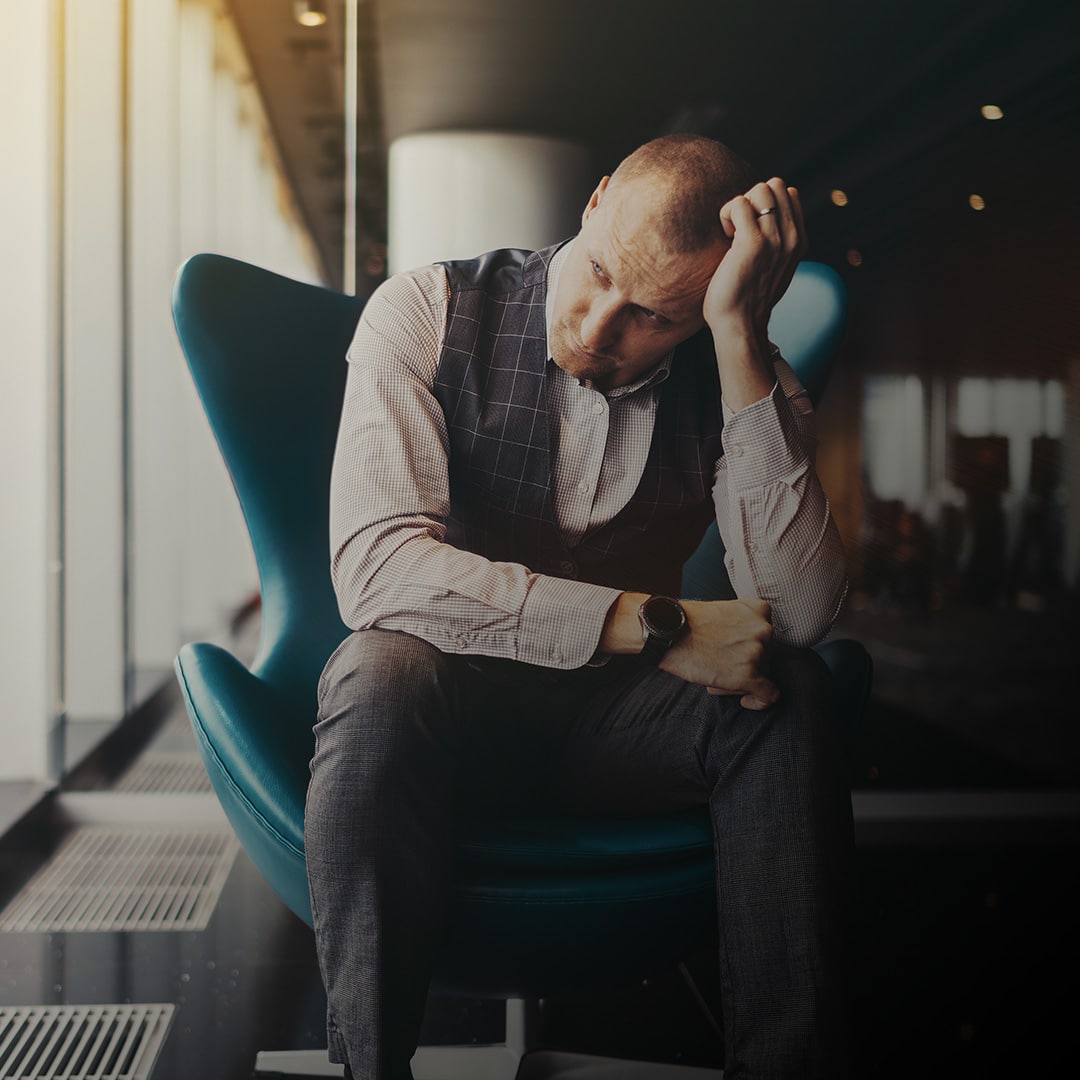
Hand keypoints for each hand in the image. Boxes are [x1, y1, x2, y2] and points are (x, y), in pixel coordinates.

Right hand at [659, 598, 778, 710]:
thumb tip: (744, 649)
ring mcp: (758, 652)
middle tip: (720, 666)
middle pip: (766, 656)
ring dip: (743, 679)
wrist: (668, 632)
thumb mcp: (723, 611)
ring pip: (763, 674)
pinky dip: (759, 701)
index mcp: (758, 610)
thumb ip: (741, 625)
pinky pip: (767, 695)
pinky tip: (746, 701)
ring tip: (717, 676)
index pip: (766, 636)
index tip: (738, 655)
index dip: (749, 648)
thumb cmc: (688, 623)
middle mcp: (763, 629)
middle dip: (745, 664)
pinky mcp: (749, 675)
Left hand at [702, 178, 807, 341]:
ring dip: (739, 205)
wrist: (739, 325)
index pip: (789, 193)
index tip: (752, 228)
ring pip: (759, 190)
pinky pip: (739, 203)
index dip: (764, 203)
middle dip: (752, 199)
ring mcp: (775, 239)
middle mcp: (792, 238)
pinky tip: (725, 237)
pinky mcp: (753, 243)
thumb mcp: (774, 268)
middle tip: (739, 228)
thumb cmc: (746, 299)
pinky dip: (726, 214)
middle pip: (775, 185)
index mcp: (799, 241)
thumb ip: (778, 243)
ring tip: (732, 232)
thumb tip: (765, 218)